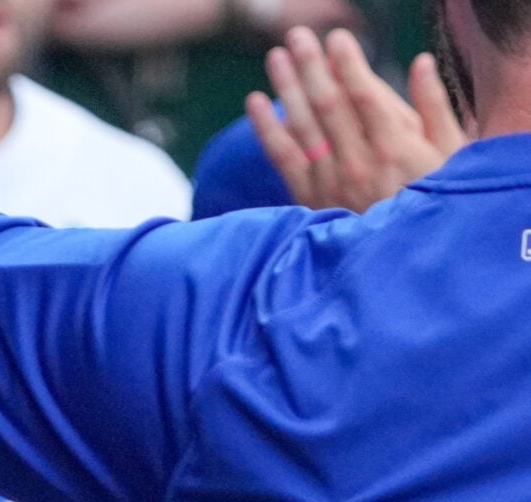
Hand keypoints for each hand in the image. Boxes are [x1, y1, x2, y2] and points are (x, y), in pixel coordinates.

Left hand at [249, 28, 467, 213]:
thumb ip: (434, 108)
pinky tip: (255, 102)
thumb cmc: (436, 200)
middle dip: (312, 66)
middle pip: (327, 104)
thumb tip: (419, 63)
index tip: (337, 37)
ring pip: (302, 125)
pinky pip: (282, 157)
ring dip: (287, 87)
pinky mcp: (309, 197)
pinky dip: (266, 128)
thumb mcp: (452, 155)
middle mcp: (357, 162)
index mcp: (395, 147)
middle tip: (297, 35)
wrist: (404, 259)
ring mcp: (329, 180)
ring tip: (277, 56)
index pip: (364, 96)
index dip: (348, 64)